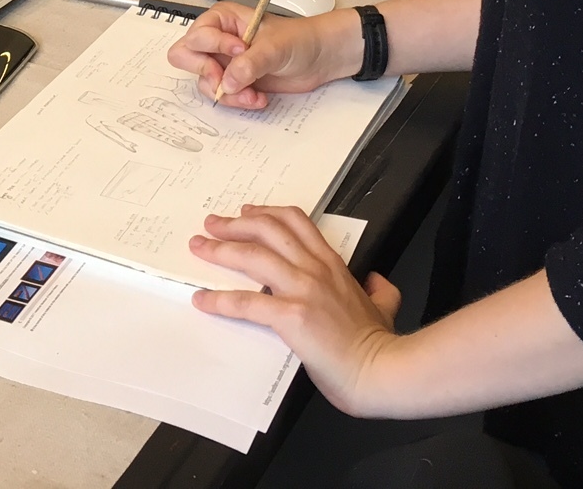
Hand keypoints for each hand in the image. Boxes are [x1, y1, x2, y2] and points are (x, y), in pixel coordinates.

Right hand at [166, 4, 360, 109]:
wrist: (320, 58)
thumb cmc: (300, 39)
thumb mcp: (275, 47)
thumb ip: (250, 63)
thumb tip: (228, 82)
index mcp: (222, 19)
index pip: (197, 35)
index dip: (215, 47)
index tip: (240, 51)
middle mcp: (218, 40)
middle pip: (185, 56)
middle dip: (205, 72)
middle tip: (224, 79)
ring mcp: (224, 62)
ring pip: (203, 81)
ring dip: (227, 93)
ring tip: (252, 93)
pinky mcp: (234, 81)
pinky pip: (221, 95)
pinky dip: (237, 101)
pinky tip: (257, 97)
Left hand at [189, 205, 401, 413]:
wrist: (381, 370)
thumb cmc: (379, 343)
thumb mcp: (384, 306)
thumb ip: (380, 290)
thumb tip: (378, 282)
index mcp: (333, 265)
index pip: (296, 223)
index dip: (266, 213)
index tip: (246, 212)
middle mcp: (315, 269)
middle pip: (268, 230)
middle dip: (235, 224)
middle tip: (212, 224)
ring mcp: (303, 290)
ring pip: (253, 257)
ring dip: (220, 250)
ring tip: (199, 247)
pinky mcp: (291, 316)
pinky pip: (247, 303)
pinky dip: (220, 300)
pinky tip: (203, 299)